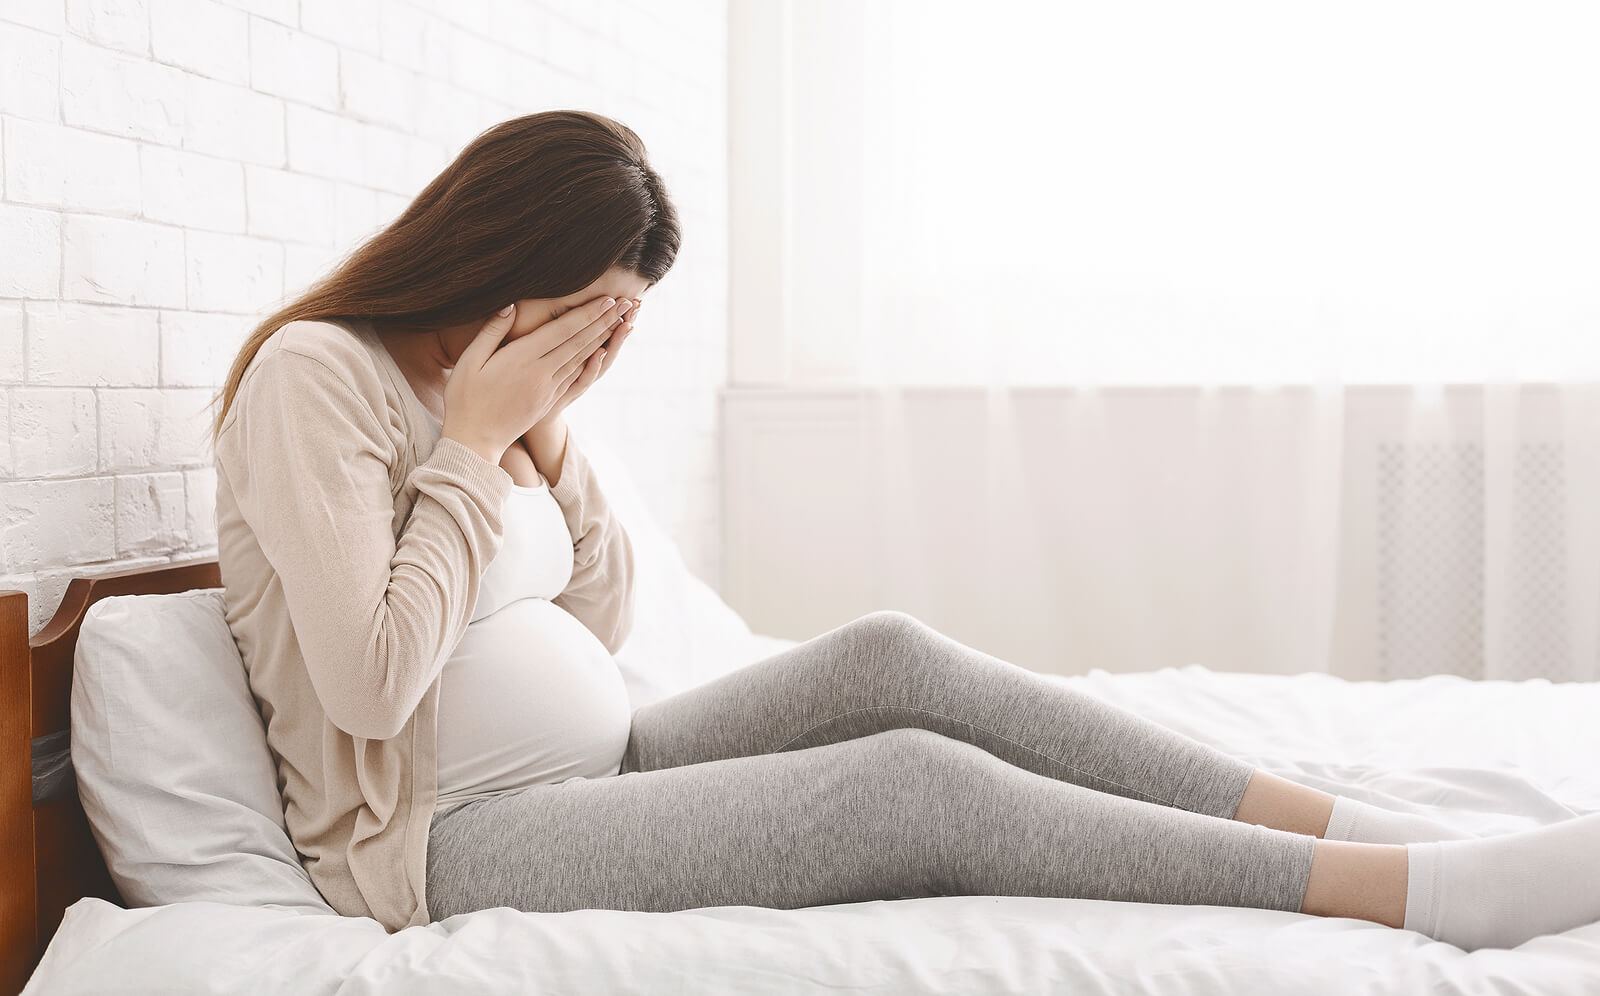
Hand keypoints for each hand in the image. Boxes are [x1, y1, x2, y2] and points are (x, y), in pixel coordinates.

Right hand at [439, 296, 629, 462]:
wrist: (474, 441)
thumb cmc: (465, 398)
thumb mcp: (469, 361)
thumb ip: (492, 332)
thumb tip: (510, 305)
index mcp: (521, 359)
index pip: (562, 331)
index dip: (587, 314)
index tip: (607, 299)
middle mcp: (541, 374)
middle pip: (579, 343)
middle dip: (604, 321)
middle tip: (625, 304)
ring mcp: (548, 390)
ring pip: (582, 360)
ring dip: (604, 339)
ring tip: (621, 322)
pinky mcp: (550, 402)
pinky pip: (576, 378)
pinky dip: (592, 363)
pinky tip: (603, 352)